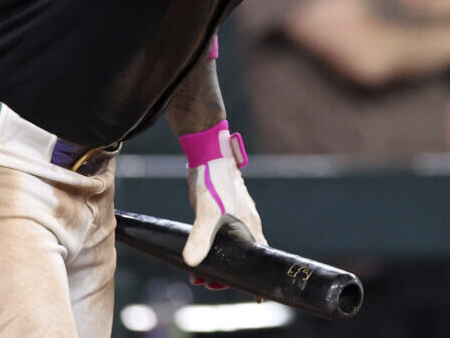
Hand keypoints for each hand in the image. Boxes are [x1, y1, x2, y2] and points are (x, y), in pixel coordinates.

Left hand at [183, 129, 264, 278]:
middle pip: (243, 257)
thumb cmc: (213, 181)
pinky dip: (213, 248)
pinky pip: (223, 237)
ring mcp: (237, 217)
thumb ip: (200, 237)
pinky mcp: (225, 211)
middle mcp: (247, 224)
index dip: (253, 279)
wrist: (209, 153)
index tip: (253, 296)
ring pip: (232, 247)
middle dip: (227, 274)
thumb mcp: (206, 211)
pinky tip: (198, 251)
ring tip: (196, 274)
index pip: (257, 260)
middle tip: (207, 284)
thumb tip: (191, 263)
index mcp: (249, 228)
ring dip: (217, 262)